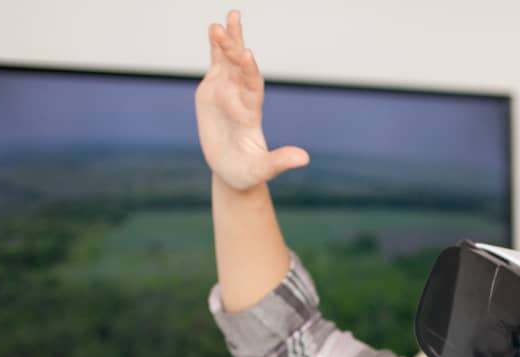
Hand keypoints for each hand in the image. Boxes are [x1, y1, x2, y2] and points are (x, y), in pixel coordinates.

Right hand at [195, 10, 309, 191]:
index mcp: (251, 113)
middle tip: (230, 23)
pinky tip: (214, 27)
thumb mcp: (261, 171)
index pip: (253, 87)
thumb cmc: (247, 173)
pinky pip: (218, 64)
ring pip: (230, 61)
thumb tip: (304, 159)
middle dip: (236, 46)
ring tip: (220, 21)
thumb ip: (280, 162)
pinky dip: (216, 47)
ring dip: (227, 40)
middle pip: (241, 67)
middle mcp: (241, 97)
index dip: (251, 71)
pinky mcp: (215, 90)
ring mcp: (228, 91)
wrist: (233, 170)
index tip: (248, 55)